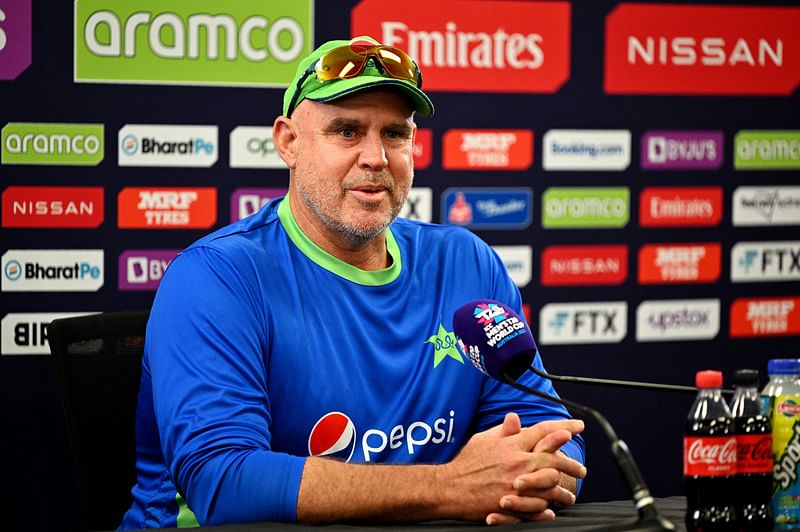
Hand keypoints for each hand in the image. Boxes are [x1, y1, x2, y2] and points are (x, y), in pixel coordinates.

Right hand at [437, 413, 585, 524]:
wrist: (451, 487)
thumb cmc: (467, 462)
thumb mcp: (484, 439)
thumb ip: (503, 430)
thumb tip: (515, 417)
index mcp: (512, 445)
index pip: (543, 431)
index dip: (563, 426)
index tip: (578, 426)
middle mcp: (518, 462)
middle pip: (554, 459)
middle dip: (572, 464)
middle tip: (582, 469)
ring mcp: (516, 484)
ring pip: (550, 486)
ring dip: (563, 491)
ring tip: (570, 495)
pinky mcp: (512, 504)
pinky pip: (536, 509)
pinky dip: (546, 511)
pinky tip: (551, 512)